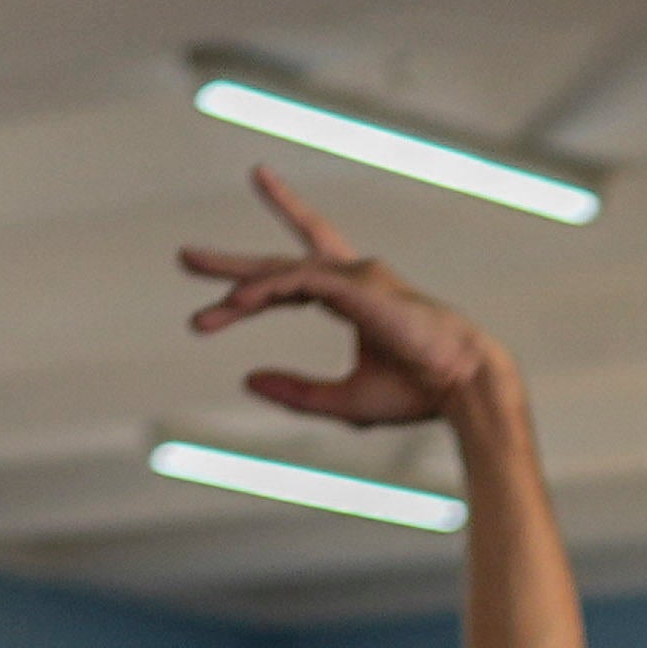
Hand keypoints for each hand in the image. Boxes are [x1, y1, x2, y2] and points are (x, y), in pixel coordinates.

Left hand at [182, 165, 507, 426]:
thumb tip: (245, 379)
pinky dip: (263, 292)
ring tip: (202, 320)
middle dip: (233, 263)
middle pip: (281, 262)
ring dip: (237, 290)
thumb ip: (295, 391)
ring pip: (281, 273)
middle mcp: (353, 278)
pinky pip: (296, 282)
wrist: (462, 388)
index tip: (237, 247)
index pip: (302, 264)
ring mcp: (355, 276)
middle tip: (185, 257)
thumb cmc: (416, 393)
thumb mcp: (342, 400)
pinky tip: (236, 305)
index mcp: (353, 299)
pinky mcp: (357, 286)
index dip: (268, 255)